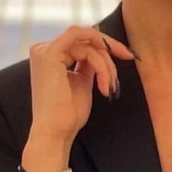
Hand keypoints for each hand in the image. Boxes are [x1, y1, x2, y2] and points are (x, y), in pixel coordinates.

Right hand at [27, 25, 136, 146]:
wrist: (56, 133)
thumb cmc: (68, 114)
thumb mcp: (83, 81)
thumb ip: (89, 63)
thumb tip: (102, 48)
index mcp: (50, 56)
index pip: (81, 40)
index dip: (106, 45)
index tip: (127, 55)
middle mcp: (43, 50)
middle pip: (85, 38)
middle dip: (110, 48)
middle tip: (129, 57)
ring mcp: (44, 51)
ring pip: (87, 43)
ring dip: (105, 63)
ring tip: (108, 85)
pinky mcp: (49, 55)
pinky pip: (84, 45)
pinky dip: (99, 61)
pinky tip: (103, 82)